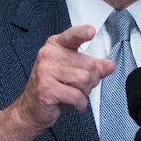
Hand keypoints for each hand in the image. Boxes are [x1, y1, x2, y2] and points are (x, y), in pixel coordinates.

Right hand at [0, 24, 114, 140]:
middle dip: (92, 79)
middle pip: (88, 64)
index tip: (91, 31)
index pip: (72, 36)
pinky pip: (76, 95)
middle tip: (81, 86)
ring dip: (85, 92)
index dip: (83, 33)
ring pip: (84, 80)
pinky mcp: (46, 88)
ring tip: (75, 94)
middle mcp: (48, 55)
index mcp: (55, 46)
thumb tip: (109, 65)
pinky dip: (80, 103)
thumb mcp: (73, 73)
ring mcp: (45, 71)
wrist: (31, 108)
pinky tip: (75, 103)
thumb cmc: (51, 88)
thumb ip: (92, 67)